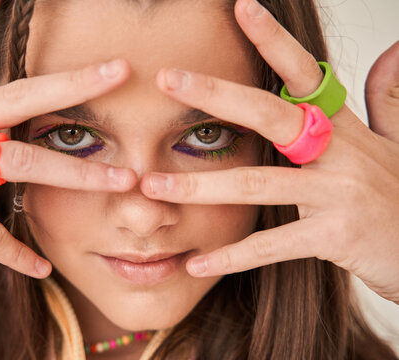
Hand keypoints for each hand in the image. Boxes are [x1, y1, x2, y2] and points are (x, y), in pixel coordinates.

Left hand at [140, 0, 398, 303]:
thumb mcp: (394, 141)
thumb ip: (386, 98)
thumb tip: (391, 50)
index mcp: (342, 126)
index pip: (304, 73)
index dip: (273, 39)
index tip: (240, 7)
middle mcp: (338, 152)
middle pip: (269, 114)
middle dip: (214, 94)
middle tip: (166, 79)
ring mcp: (337, 194)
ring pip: (254, 184)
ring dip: (197, 186)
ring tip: (150, 186)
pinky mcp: (334, 237)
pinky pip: (271, 245)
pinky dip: (231, 256)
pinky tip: (195, 262)